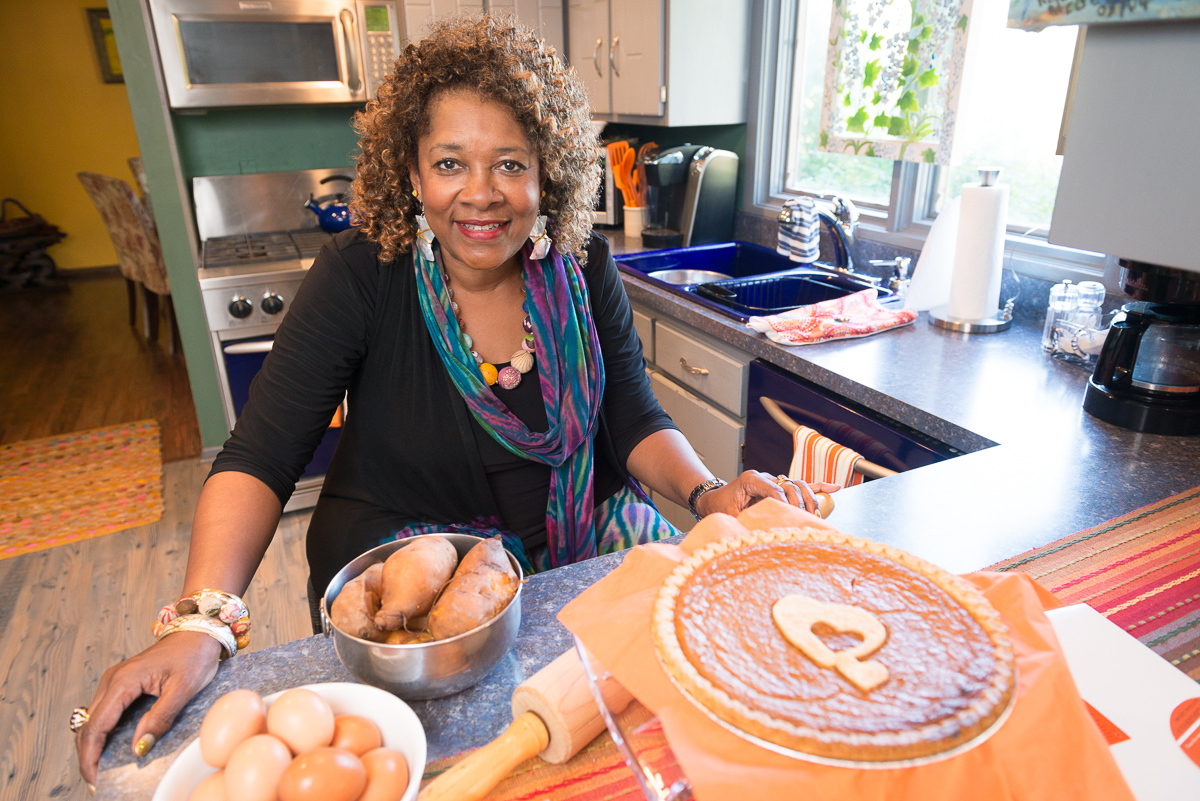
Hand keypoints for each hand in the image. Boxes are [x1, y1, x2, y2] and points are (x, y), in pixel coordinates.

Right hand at [76, 632, 222, 787]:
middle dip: (89, 757)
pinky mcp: (121, 685)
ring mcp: (114, 682)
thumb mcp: (183, 688)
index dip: (91, 757)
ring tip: (104, 770)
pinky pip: (105, 714)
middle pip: (88, 727)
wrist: (198, 633)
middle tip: (98, 781)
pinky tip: (113, 750)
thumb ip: (161, 718)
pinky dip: (104, 734)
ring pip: (93, 721)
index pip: (96, 727)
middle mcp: (112, 681)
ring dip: (94, 747)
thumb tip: (139, 748)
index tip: (95, 779)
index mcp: (123, 681)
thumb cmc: (194, 656)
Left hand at [696, 471, 839, 517]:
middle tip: (805, 520)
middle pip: (791, 486)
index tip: (791, 518)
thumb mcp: (730, 516)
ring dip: (809, 498)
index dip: (785, 504)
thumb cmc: (721, 508)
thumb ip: (746, 521)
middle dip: (799, 503)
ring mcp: (774, 480)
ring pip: (799, 484)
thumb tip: (762, 532)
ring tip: (815, 514)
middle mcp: (765, 477)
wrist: (715, 499)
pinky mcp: (780, 486)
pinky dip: (818, 487)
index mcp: (752, 480)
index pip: (775, 489)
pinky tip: (834, 488)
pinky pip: (802, 485)